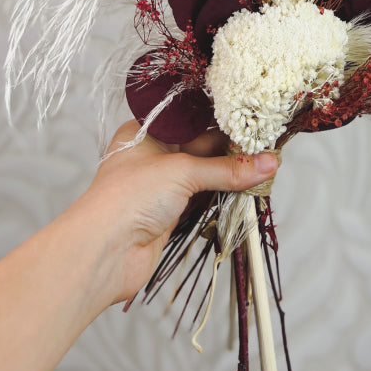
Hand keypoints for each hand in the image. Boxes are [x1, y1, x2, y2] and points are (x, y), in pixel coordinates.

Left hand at [78, 120, 278, 304]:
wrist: (102, 254)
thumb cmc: (128, 197)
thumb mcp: (182, 171)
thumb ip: (227, 168)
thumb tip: (267, 163)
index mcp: (146, 131)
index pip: (192, 117)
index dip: (221, 117)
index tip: (253, 117)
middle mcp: (154, 155)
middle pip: (202, 145)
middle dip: (233, 147)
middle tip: (268, 143)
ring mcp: (162, 185)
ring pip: (206, 172)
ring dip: (232, 172)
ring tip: (267, 164)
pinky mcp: (171, 211)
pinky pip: (205, 197)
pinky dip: (225, 194)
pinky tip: (249, 187)